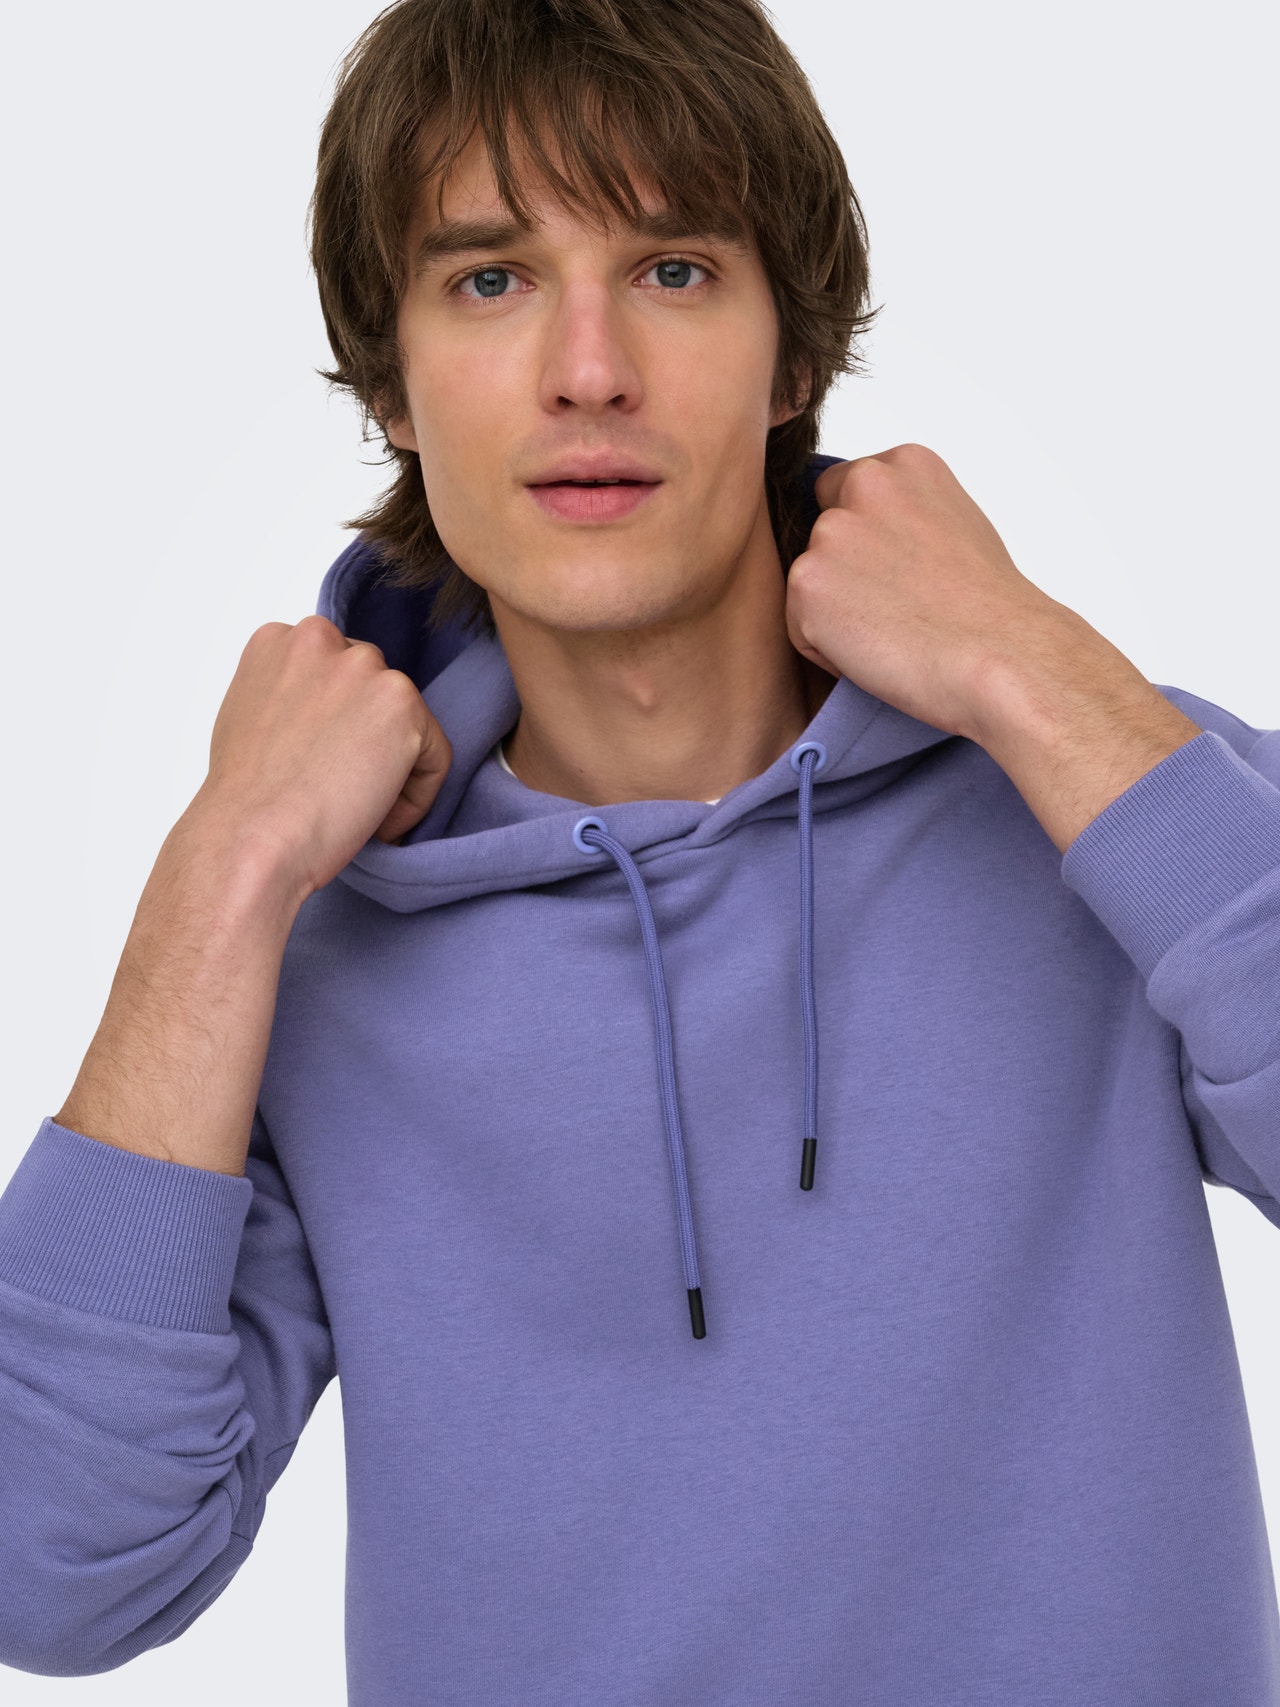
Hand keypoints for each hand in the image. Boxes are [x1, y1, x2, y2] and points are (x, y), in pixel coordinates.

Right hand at [191, 615, 450, 899]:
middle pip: (375, 691)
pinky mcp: (402, 705)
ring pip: (407, 723)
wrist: (250, 838)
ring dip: (392, 769)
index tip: (322, 766)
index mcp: (278, 640)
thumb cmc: (244, 800)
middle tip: (341, 790)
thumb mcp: (249, 718)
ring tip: (355, 808)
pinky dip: (416, 798)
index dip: (337, 727)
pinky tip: (377, 822)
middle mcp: (320, 638)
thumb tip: (326, 716)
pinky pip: (434, 757)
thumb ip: (290, 696)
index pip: (337, 673)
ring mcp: (362, 667)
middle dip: (369, 741)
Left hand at [785, 443, 1199, 849]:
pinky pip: (800, 628)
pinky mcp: (807, 581)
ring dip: (837, 616)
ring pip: (810, 586)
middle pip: (823, 540)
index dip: (867, 546)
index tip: (905, 575)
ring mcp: (832, 532)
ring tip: (897, 632)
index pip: (844, 495)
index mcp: (905, 464)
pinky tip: (879, 651)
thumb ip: (904, 518)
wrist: (1004, 655)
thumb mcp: (956, 529)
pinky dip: (828, 651)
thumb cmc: (992, 611)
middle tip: (902, 610)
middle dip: (846, 577)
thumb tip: (870, 543)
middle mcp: (864, 484)